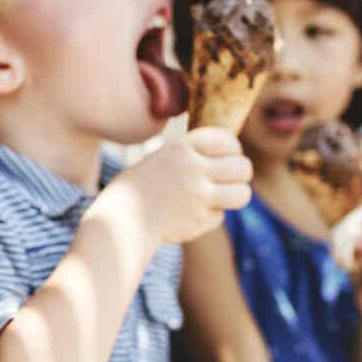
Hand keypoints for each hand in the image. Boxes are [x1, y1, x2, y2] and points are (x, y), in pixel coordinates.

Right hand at [116, 127, 252, 245]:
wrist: (119, 221)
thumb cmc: (137, 190)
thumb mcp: (160, 161)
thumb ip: (190, 157)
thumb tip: (228, 157)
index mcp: (180, 149)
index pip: (225, 140)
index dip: (233, 148)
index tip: (228, 155)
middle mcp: (192, 169)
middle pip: (242, 167)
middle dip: (241, 174)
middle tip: (232, 179)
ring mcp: (197, 196)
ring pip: (242, 194)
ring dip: (236, 196)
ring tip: (225, 198)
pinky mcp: (197, 220)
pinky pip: (219, 216)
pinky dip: (209, 217)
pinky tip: (190, 217)